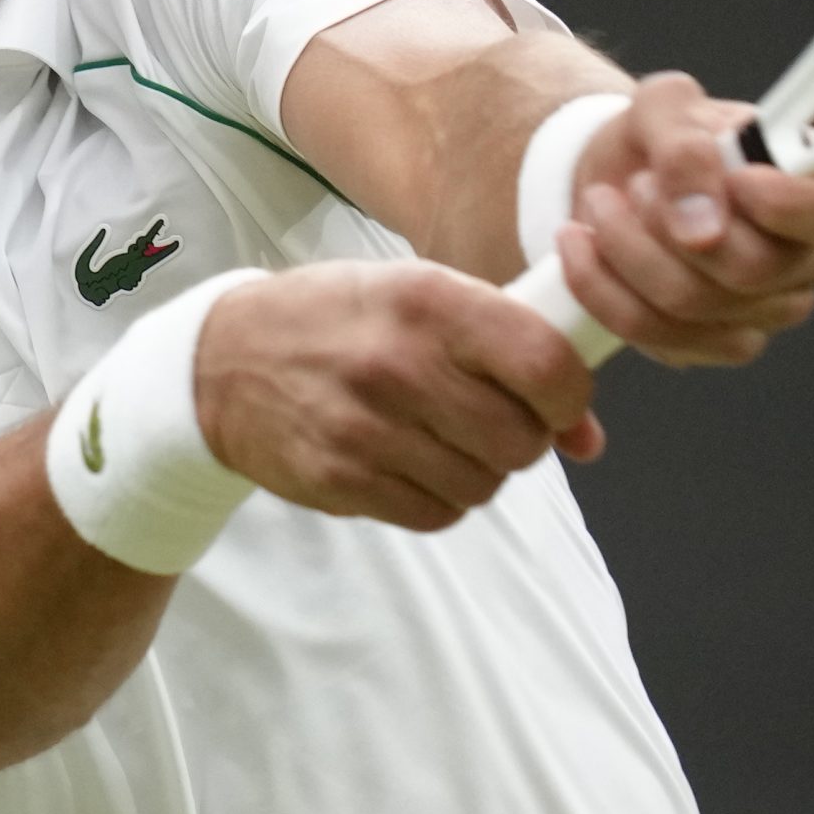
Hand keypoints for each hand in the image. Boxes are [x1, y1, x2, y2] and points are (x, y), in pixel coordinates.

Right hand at [195, 261, 605, 532]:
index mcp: (429, 300)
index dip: (570, 394)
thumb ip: (510, 351)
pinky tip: (414, 461)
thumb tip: (589, 439)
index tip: (560, 398)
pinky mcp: (342, 480)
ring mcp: (366, 428)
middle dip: (524, 438)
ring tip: (446, 436)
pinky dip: (441, 498)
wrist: (225, 362)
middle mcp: (399, 363)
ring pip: (483, 484)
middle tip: (495, 418)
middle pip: (520, 439)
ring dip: (481, 470)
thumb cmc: (343, 319)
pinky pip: (437, 515)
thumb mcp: (422, 298)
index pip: (544, 363)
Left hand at [557, 71, 813, 367]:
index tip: (738, 178)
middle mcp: (811, 259)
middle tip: (638, 183)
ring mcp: (765, 311)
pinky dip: (602, 287)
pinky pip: (655, 335)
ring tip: (604, 203)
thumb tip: (702, 227)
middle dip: (671, 222)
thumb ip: (687, 147)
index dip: (794, 205)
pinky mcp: (711, 344)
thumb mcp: (666, 106)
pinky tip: (581, 245)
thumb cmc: (664, 134)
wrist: (619, 177)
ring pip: (693, 305)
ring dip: (626, 248)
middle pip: (754, 269)